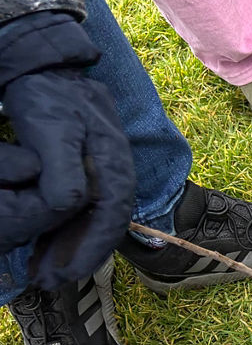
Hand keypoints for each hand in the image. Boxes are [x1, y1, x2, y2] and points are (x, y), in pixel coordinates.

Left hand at [2, 69, 135, 287]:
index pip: (109, 222)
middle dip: (77, 258)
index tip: (62, 275)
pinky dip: (65, 228)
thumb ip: (64, 171)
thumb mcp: (52, 130)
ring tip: (43, 269)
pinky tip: (45, 241)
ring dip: (69, 247)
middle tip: (47, 281)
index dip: (86, 252)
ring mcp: (103, 171)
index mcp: (113, 168)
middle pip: (102, 227)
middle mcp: (115, 174)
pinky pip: (83, 207)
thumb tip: (71, 206)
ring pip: (92, 220)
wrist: (47, 63)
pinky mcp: (88, 168)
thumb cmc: (48, 95)